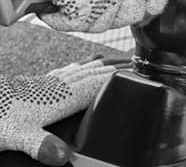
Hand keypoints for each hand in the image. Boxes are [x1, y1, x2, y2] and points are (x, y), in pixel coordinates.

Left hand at [0, 56, 129, 165]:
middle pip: (92, 74)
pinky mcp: (39, 83)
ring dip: (98, 65)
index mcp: (59, 97)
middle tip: (131, 64)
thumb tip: (64, 157)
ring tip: (112, 62)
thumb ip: (41, 145)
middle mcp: (57, 86)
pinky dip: (78, 67)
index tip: (135, 73)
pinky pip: (65, 72)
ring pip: (80, 70)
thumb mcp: (18, 137)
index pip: (95, 84)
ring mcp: (48, 83)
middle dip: (113, 69)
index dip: (116, 78)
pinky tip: (77, 67)